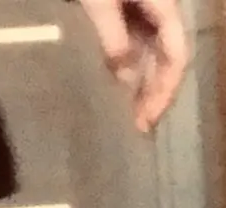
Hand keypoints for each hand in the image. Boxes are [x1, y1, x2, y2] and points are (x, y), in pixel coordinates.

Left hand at [75, 0, 188, 131]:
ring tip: (128, 118)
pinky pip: (135, 48)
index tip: (146, 120)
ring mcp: (143, 12)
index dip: (165, 90)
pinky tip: (116, 92)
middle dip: (155, 93)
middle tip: (137, 128)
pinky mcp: (126, 14)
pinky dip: (128, 72)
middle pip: (167, 58)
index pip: (176, 54)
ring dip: (143, 86)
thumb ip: (112, 37)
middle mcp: (159, 9)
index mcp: (162, 3)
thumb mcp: (99, 3)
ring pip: (152, 56)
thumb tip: (123, 76)